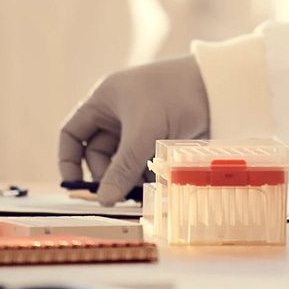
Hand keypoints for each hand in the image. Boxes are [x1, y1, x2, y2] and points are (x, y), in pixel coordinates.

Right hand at [58, 55, 208, 204]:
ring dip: (128, 177)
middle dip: (106, 174)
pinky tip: (156, 181)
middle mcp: (118, 111)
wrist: (220, 87)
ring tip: (142, 189)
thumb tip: (104, 200)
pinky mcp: (159, 135)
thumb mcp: (144, 132)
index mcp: (105, 99)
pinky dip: (145, 173)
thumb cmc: (175, 96)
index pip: (72, 132)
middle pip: (98, 152)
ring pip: (122, 160)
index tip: (75, 186)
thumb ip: (121, 168)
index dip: (68, 160)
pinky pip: (141, 160)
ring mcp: (139, 123)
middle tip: (117, 196)